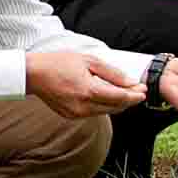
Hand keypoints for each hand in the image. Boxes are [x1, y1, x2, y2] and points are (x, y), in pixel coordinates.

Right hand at [24, 46, 146, 117]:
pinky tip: (104, 94)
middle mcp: (83, 106)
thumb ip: (112, 73)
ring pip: (106, 111)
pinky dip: (102, 104)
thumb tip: (130, 82)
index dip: (135, 95)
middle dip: (129, 100)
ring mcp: (76, 113)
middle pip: (116, 107)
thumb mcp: (89, 61)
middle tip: (138, 90)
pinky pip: (94, 112)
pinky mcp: (71, 116)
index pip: (120, 98)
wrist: (34, 74)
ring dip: (117, 103)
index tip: (144, 90)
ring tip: (123, 91)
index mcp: (88, 91)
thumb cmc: (59, 63)